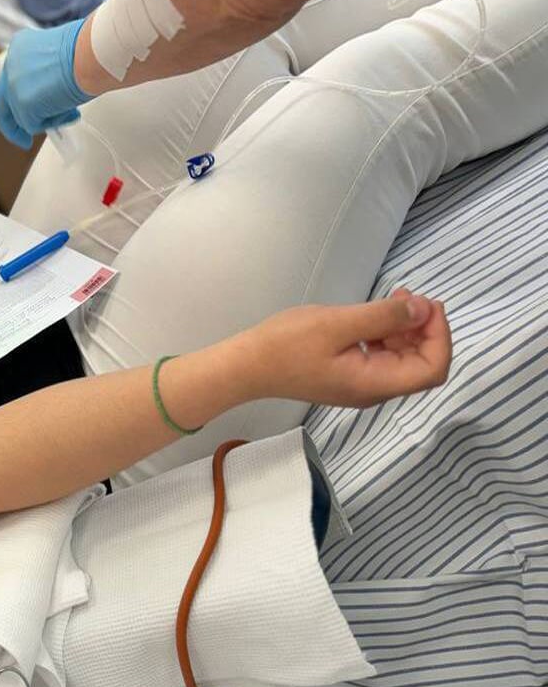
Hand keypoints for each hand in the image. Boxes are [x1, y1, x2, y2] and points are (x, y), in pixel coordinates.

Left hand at [0, 18, 90, 148]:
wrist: (94, 54)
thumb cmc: (90, 51)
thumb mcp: (61, 57)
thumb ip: (47, 74)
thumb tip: (51, 96)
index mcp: (20, 46)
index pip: (9, 81)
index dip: (17, 100)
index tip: (26, 111)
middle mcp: (12, 64)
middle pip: (1, 103)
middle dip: (11, 126)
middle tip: (23, 139)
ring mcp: (14, 85)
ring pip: (22, 117)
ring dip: (47, 119)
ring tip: (71, 110)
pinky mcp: (23, 104)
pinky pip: (33, 125)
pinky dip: (53, 122)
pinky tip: (70, 111)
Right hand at [242, 288, 452, 407]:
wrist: (246, 366)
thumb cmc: (287, 345)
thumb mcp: (338, 323)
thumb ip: (384, 317)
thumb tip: (424, 310)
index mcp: (375, 383)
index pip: (432, 369)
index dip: (440, 336)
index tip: (427, 305)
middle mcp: (373, 390)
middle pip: (421, 365)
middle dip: (425, 330)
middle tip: (411, 296)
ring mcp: (360, 385)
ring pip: (402, 360)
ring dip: (406, 329)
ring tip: (394, 299)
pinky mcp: (347, 376)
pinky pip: (381, 358)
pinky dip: (387, 335)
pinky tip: (374, 315)